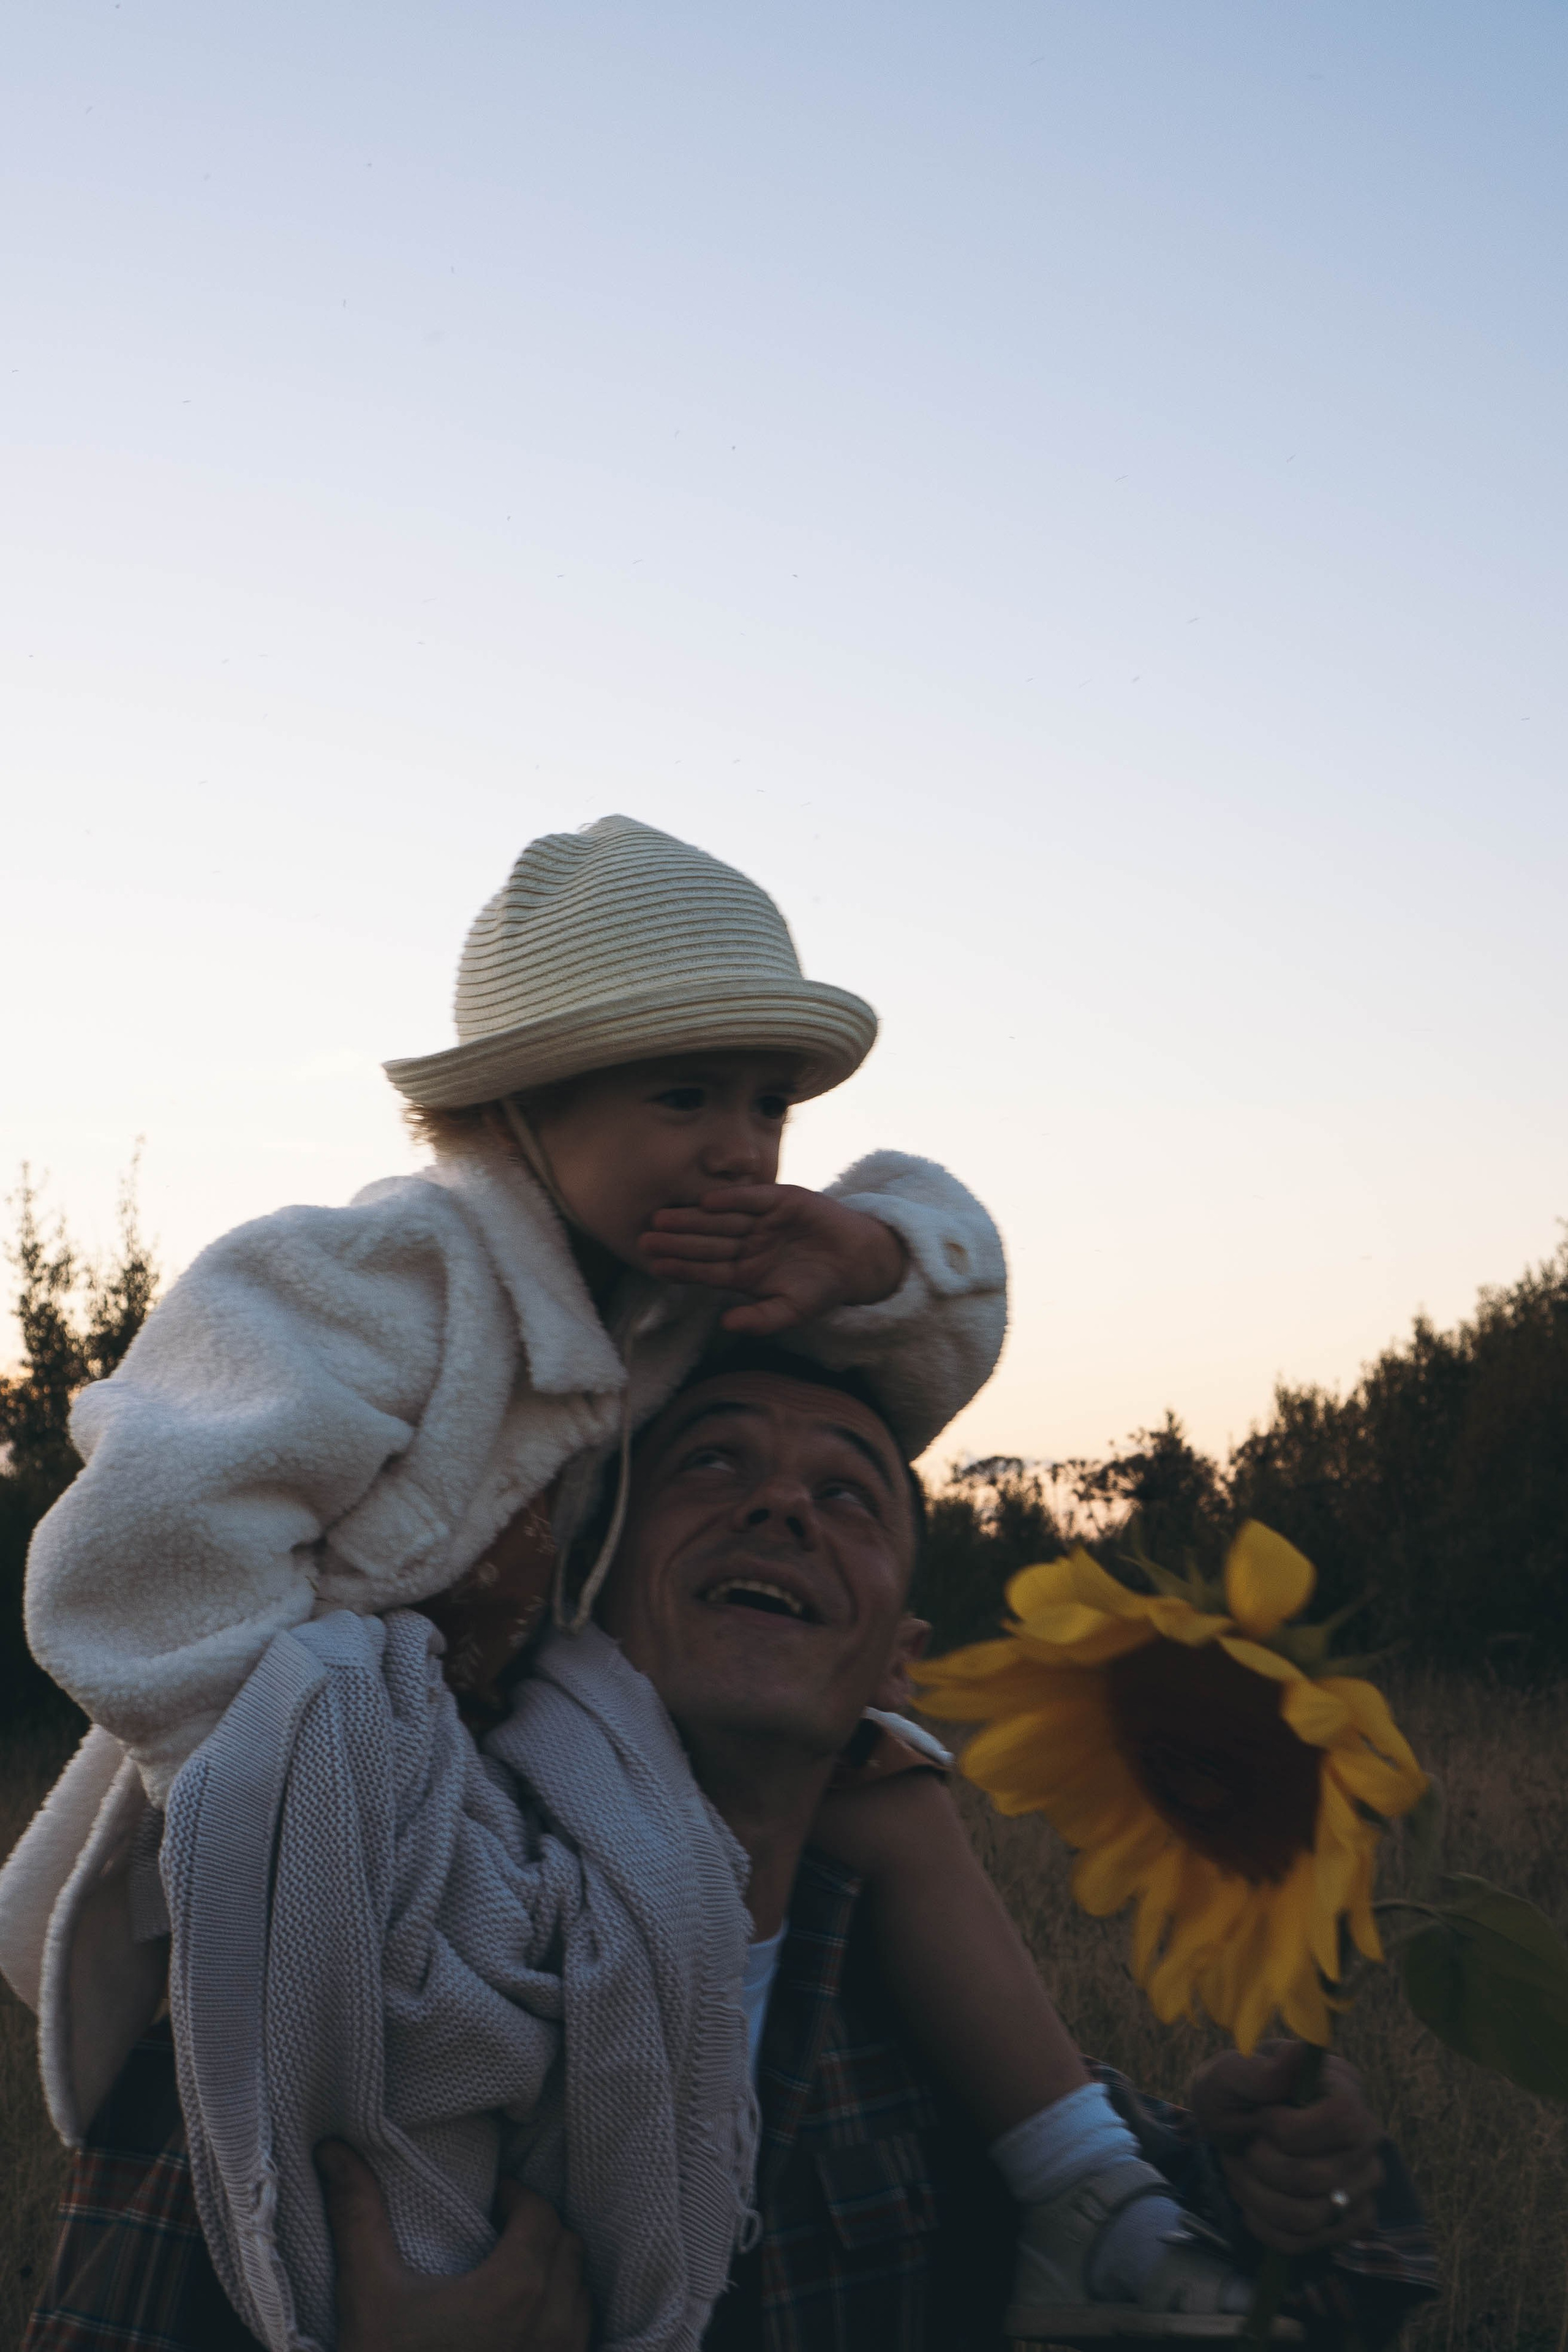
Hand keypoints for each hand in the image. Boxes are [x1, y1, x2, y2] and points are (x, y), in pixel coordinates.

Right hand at [318, 2140, 591, 2351]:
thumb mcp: (369, 2293)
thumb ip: (358, 2215)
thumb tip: (334, 2149)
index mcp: (516, 2290)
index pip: (541, 2216)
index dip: (518, 2199)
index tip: (493, 2200)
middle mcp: (554, 2326)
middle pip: (567, 2250)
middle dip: (538, 2231)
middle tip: (501, 2231)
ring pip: (580, 2296)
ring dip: (555, 2276)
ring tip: (511, 2276)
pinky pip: (579, 2340)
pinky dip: (560, 2320)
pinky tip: (520, 2329)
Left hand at [639, 1185, 907, 1335]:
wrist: (859, 1260)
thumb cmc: (822, 1289)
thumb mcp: (792, 1311)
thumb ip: (760, 1319)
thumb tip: (726, 1325)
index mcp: (745, 1273)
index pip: (706, 1270)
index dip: (681, 1268)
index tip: (653, 1266)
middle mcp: (748, 1245)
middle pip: (706, 1243)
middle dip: (676, 1242)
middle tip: (644, 1239)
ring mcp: (762, 1222)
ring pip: (721, 1221)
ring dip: (692, 1219)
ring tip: (662, 1219)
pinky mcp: (781, 1200)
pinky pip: (752, 1199)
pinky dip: (732, 1198)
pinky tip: (706, 1201)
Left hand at [1186, 2043, 1384, 2254]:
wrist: (1230, 2128)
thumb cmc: (1231, 2092)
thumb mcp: (1227, 2075)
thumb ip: (1256, 2070)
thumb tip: (1298, 2053)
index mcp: (1343, 2087)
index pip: (1343, 2120)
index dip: (1291, 2130)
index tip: (1262, 2118)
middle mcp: (1367, 2136)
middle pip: (1319, 2178)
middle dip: (1262, 2166)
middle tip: (1244, 2147)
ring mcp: (1363, 2182)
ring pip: (1311, 2217)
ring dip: (1257, 2197)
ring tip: (1242, 2172)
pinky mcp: (1350, 2220)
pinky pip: (1307, 2242)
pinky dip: (1265, 2225)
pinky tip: (1252, 2201)